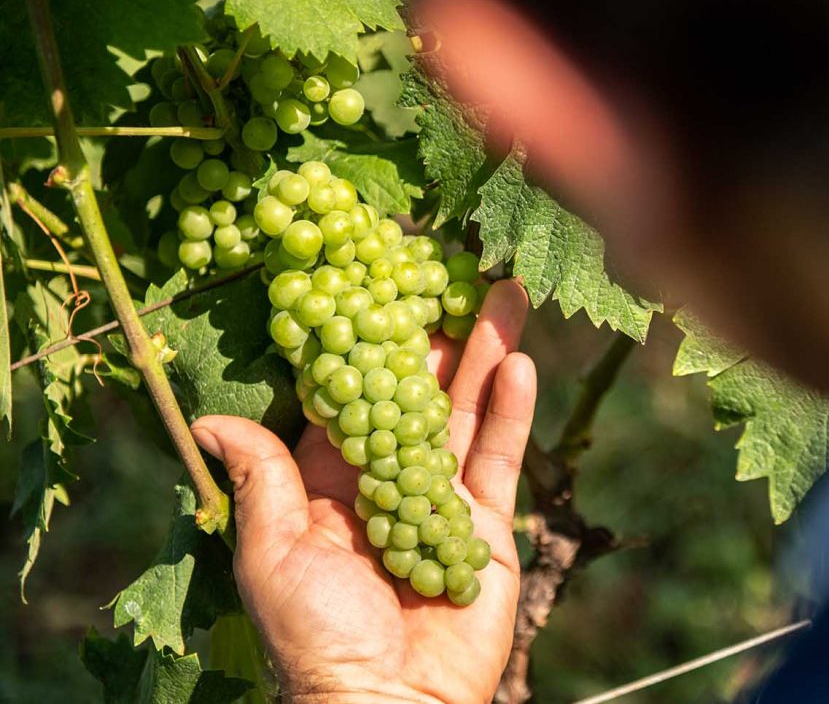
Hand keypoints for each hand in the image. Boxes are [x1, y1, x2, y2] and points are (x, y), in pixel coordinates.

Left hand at [191, 280, 535, 703]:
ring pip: (466, 412)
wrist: (385, 703)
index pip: (349, 391)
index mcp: (326, 480)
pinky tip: (520, 364)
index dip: (360, 336)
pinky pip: (500, 459)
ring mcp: (440, 498)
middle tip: (455, 269)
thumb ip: (262, 478)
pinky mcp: (486, 526)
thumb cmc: (315, 635)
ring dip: (486, 354)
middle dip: (436, 331)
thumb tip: (208, 418)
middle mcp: (385, 478)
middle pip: (416, 390)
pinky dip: (512, 412)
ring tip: (504, 294)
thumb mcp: (272, 552)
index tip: (374, 278)